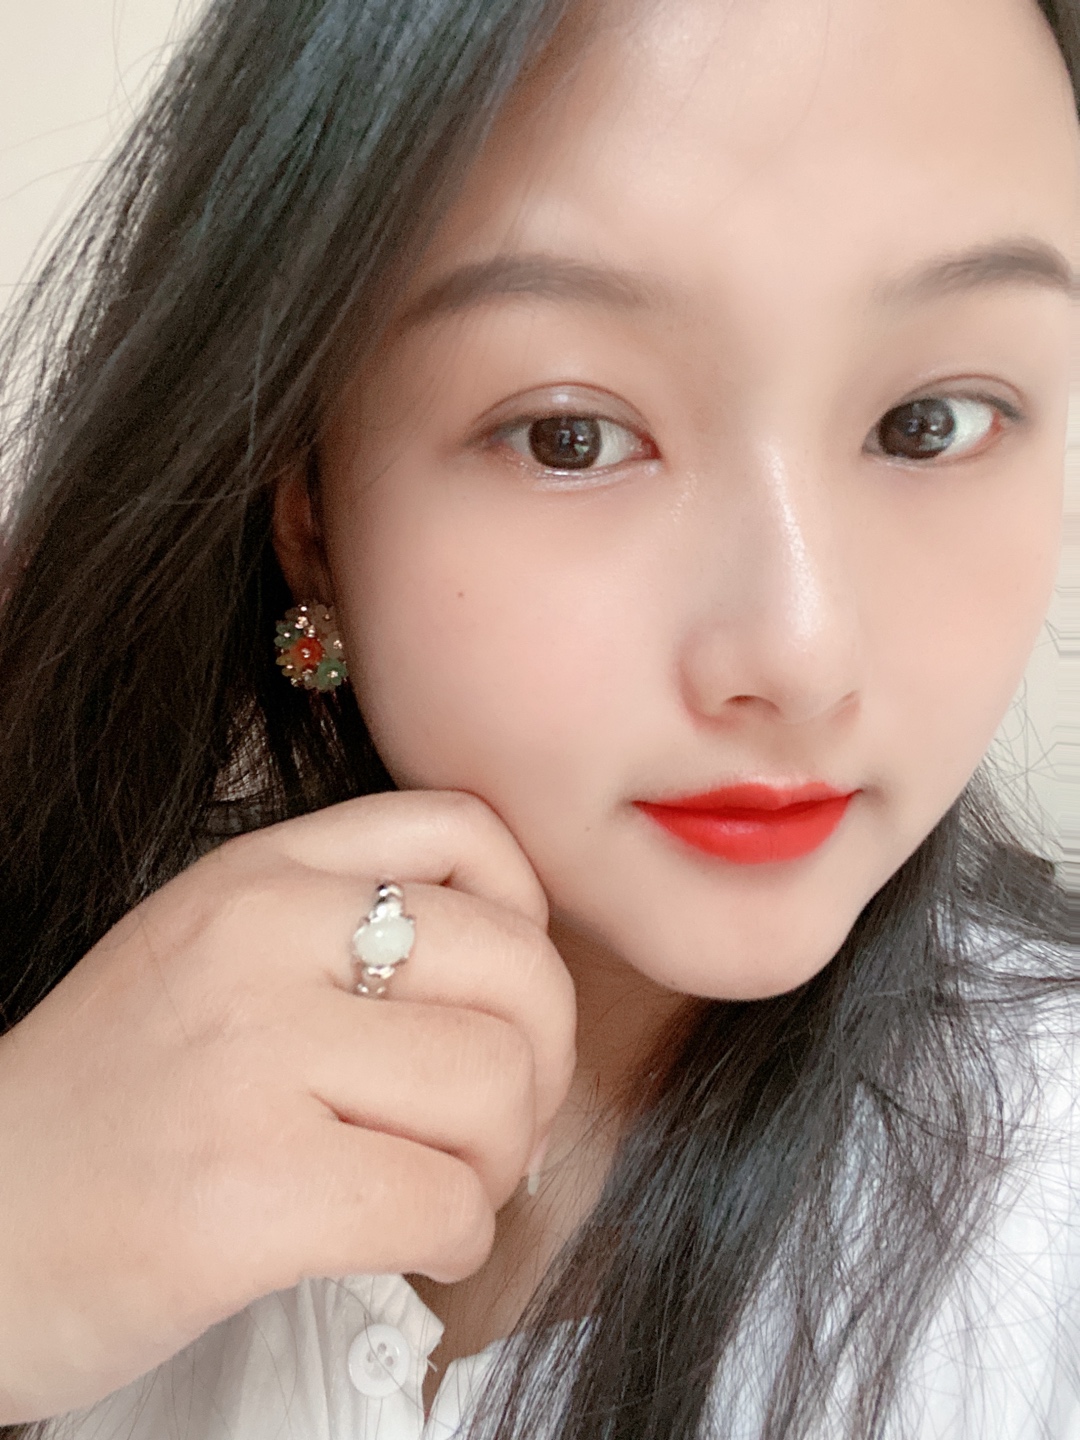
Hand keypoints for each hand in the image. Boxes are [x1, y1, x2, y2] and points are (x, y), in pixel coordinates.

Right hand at [0, 790, 575, 1421]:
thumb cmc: (111, 1106)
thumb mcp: (211, 955)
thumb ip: (342, 930)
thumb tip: (524, 987)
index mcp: (254, 873)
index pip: (465, 831)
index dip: (528, 922)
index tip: (502, 1001)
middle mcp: (256, 939)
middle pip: (516, 969)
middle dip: (539, 1065)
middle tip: (493, 1123)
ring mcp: (252, 1057)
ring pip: (496, 1089)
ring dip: (498, 1164)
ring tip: (437, 1187)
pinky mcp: (251, 1188)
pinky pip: (447, 1202)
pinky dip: (458, 1239)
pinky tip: (413, 1244)